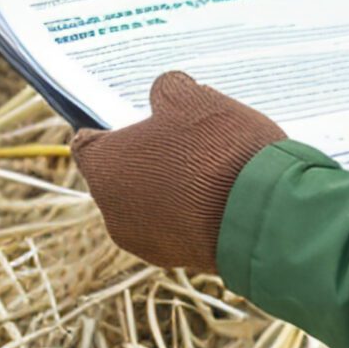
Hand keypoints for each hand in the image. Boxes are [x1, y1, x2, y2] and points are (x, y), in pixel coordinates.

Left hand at [70, 72, 284, 274]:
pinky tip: (221, 192)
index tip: (130, 119)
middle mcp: (113, 211)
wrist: (261, 216)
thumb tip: (163, 93)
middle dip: (146, 155)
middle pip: (122, 173)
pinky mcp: (178, 258)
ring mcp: (145, 241)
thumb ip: (167, 89)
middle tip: (182, 135)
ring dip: (170, 184)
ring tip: (210, 163)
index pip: (87, 144)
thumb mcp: (192, 98)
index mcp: (103, 168)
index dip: (107, 128)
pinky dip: (190, 210)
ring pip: (150, 201)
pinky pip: (176, 225)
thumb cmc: (217, 151)